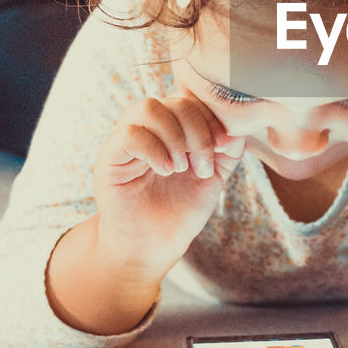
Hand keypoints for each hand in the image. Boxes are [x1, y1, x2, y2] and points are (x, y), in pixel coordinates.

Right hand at [93, 90, 244, 278]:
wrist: (152, 247)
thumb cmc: (180, 212)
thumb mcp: (213, 177)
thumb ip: (227, 151)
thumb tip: (237, 127)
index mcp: (174, 129)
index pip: (192, 100)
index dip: (212, 116)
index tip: (225, 144)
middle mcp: (149, 129)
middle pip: (174, 101)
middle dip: (198, 130)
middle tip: (203, 164)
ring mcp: (127, 141)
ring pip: (149, 108)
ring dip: (175, 136)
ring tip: (181, 167)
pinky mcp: (109, 158)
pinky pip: (129, 133)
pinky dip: (154, 149)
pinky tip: (165, 170)